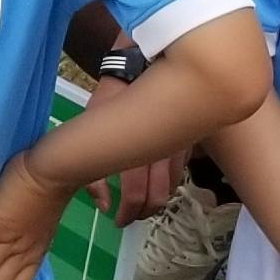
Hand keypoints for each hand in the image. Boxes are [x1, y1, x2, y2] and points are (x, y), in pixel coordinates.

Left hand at [82, 69, 180, 218]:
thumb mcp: (92, 122)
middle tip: (129, 217)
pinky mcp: (187, 140)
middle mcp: (160, 152)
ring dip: (157, 201)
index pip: (134, 195)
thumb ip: (93, 168)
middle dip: (142, 212)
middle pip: (157, 197)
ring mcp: (177, 146)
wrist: (148, 59)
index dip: (125, 213)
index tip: (115, 219)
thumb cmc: (114, 90)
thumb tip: (102, 204)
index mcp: (135, 149)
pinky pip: (181, 171)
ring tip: (142, 205)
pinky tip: (158, 184)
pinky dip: (169, 183)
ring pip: (172, 187)